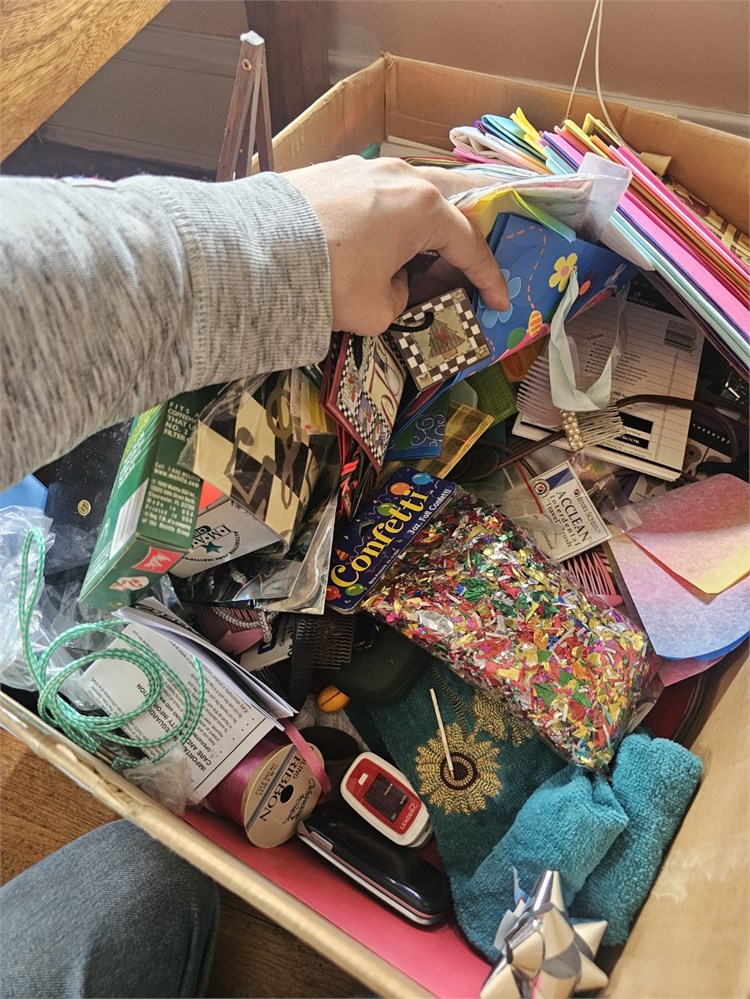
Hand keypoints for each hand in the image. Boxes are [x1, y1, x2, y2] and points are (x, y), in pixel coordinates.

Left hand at [284, 156, 508, 334]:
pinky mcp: (335, 172)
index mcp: (424, 209)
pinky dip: (393, 216)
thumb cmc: (328, 280)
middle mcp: (403, 177)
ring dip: (428, 221)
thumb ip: (400, 300)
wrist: (255, 250)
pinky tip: (385, 237)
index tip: (499, 302)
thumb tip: (393, 286)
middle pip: (454, 200)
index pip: (469, 246)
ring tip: (430, 248)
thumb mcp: (376, 311)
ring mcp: (367, 169)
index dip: (488, 278)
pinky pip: (380, 193)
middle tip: (480, 249)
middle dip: (471, 227)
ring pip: (414, 192)